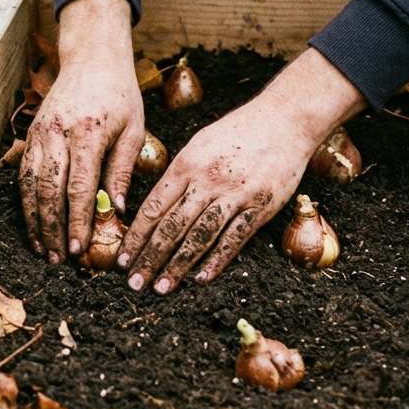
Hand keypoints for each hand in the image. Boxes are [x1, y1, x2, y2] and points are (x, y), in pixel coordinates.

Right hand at [19, 0, 144, 263]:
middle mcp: (57, 135)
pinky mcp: (31, 135)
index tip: (79, 250)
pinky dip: (26, 202)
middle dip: (52, 230)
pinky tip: (33, 223)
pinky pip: (24, 174)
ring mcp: (39, 135)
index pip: (79, 188)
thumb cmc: (119, 94)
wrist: (91, 59)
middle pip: (49, 192)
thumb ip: (122, 170)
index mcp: (86, 134)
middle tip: (58, 259)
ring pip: (31, 186)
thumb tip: (117, 211)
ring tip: (42, 249)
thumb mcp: (133, 129)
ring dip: (35, 221)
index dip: (77, 222)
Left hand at [118, 47, 365, 293]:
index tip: (122, 259)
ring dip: (177, 266)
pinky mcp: (260, 206)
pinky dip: (216, 261)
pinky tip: (200, 278)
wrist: (285, 119)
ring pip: (199, 237)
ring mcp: (235, 195)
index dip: (135, 237)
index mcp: (186, 164)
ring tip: (161, 288)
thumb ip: (179, 174)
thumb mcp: (199, 143)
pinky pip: (234, 239)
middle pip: (171, 227)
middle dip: (149, 258)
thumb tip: (155, 205)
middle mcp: (207, 181)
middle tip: (134, 282)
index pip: (153, 207)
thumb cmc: (239, 131)